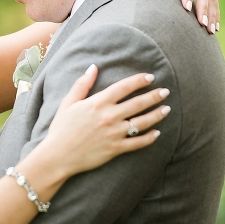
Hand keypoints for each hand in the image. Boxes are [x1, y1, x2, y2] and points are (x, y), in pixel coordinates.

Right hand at [45, 64, 170, 175]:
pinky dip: (149, 138)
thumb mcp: (68, 103)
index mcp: (97, 103)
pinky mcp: (116, 149)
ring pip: (142, 122)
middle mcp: (109, 116)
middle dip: (154, 96)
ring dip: (157, 115)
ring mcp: (114, 133)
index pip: (123, 87)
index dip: (138, 81)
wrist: (58, 156)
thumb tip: (93, 67)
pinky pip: (138, 143)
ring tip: (167, 109)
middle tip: (165, 91)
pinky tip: (157, 133)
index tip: (150, 77)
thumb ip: (82, 84)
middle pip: (138, 103)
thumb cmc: (61, 129)